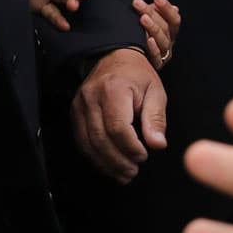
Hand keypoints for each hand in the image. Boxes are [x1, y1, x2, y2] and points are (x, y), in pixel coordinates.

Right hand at [73, 48, 166, 181]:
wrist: (113, 57)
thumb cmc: (137, 75)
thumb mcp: (155, 92)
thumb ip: (155, 118)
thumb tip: (157, 145)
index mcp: (114, 90)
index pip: (117, 126)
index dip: (130, 147)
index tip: (143, 156)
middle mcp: (91, 98)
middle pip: (100, 138)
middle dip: (117, 160)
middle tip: (133, 171)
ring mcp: (79, 106)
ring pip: (88, 143)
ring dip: (105, 163)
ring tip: (124, 174)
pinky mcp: (74, 114)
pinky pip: (81, 141)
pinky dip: (95, 157)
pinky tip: (109, 165)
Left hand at [137, 0, 180, 66]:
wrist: (130, 60)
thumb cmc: (140, 35)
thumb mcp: (149, 21)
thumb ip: (158, 13)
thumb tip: (175, 8)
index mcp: (170, 31)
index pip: (174, 19)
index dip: (166, 8)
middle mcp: (169, 42)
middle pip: (165, 27)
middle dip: (151, 13)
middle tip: (137, 2)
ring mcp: (163, 54)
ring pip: (161, 40)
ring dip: (153, 27)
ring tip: (142, 18)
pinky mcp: (155, 65)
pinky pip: (156, 57)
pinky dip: (153, 48)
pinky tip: (148, 40)